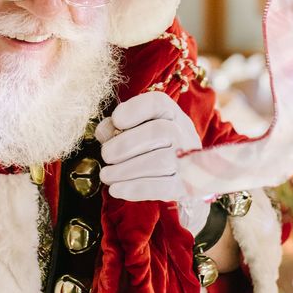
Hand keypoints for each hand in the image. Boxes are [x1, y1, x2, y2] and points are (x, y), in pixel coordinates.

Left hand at [95, 91, 208, 233]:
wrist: (183, 178)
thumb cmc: (152, 148)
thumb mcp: (136, 131)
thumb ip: (116, 128)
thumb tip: (104, 132)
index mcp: (172, 114)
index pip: (158, 103)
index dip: (134, 109)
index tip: (116, 121)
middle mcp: (184, 134)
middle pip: (160, 131)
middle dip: (125, 144)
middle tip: (106, 155)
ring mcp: (188, 161)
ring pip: (160, 161)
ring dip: (125, 170)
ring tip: (106, 175)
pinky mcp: (185, 187)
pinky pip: (162, 188)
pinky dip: (135, 189)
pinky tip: (116, 189)